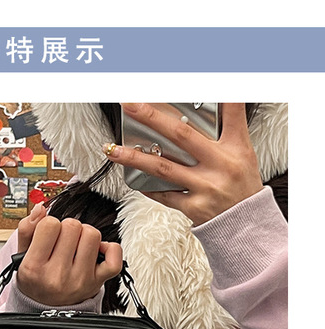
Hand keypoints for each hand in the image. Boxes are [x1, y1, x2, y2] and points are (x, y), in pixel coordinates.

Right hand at [15, 212, 122, 305]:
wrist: (48, 308)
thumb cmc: (36, 280)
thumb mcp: (22, 257)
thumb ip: (27, 230)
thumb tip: (41, 208)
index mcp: (35, 267)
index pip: (50, 225)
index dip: (49, 225)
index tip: (48, 235)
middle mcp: (58, 276)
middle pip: (73, 226)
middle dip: (67, 228)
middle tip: (62, 241)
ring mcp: (80, 280)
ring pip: (92, 235)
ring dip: (85, 234)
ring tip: (76, 245)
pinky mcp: (97, 282)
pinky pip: (114, 256)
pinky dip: (110, 248)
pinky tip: (97, 251)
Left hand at [103, 103, 263, 225]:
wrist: (246, 224)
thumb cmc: (242, 185)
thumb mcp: (244, 151)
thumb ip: (231, 125)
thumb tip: (222, 96)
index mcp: (234, 148)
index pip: (232, 114)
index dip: (222, 95)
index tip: (202, 73)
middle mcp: (218, 166)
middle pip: (181, 136)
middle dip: (152, 118)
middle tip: (130, 104)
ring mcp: (204, 187)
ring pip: (163, 168)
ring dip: (134, 158)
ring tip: (112, 149)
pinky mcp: (193, 207)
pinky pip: (164, 195)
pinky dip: (147, 185)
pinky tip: (130, 176)